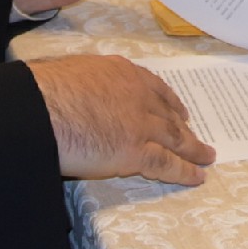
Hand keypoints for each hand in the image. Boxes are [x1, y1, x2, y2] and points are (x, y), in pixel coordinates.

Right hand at [26, 53, 214, 182]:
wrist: (41, 108)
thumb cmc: (42, 91)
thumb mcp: (68, 72)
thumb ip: (82, 82)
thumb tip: (69, 88)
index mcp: (120, 72)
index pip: (153, 87)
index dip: (169, 101)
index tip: (179, 110)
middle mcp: (137, 95)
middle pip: (167, 114)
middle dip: (184, 126)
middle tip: (196, 136)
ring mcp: (140, 123)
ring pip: (175, 138)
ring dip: (193, 149)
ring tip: (206, 156)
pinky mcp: (135, 151)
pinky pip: (167, 164)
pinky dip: (185, 171)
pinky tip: (197, 176)